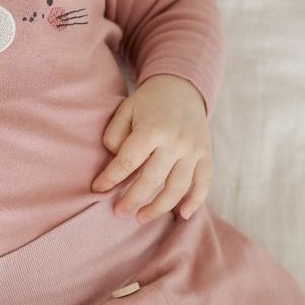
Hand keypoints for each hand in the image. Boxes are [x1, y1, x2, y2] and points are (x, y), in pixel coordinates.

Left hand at [90, 74, 211, 221]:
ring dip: (158, 208)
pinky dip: (195, 201)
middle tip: (118, 212)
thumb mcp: (125, 110)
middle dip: (132, 200)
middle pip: (151, 181)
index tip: (97, 189)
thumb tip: (117, 167)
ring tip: (140, 218)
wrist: (181, 86)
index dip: (110, 179)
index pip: (127, 162)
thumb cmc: (148, 102)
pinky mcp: (206, 154)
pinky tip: (182, 215)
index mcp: (152, 129)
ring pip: (177, 188)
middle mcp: (176, 141)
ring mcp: (194, 150)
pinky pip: (204, 183)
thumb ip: (115, 137)